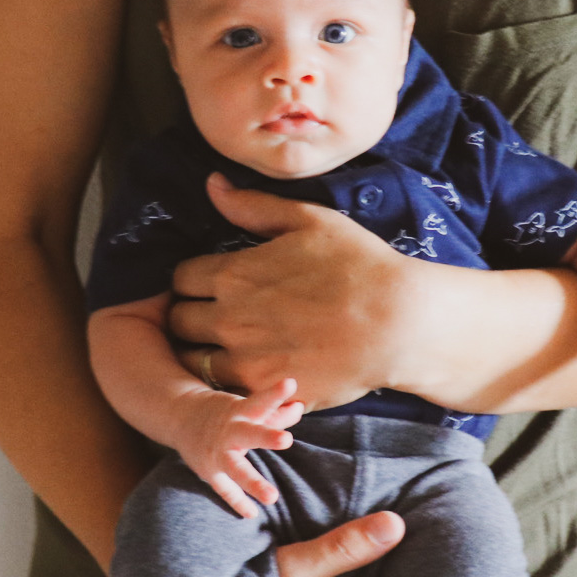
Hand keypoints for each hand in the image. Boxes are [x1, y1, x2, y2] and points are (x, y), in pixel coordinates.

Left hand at [169, 174, 418, 410]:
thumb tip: (212, 185)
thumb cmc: (360, 265)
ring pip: (192, 359)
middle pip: (178, 320)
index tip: (213, 284)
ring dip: (203, 351)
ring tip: (228, 346)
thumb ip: (253, 206)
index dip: (194, 280)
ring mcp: (244, 359)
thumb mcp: (309, 221)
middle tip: (216, 315)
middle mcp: (228, 317)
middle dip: (190, 314)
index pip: (180, 279)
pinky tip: (251, 369)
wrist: (399, 323)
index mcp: (233, 273)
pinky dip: (228, 380)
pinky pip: (222, 389)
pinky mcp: (263, 391)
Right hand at [175, 378, 303, 517]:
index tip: (290, 382)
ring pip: (236, 468)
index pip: (260, 401)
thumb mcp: (246, 407)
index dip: (274, 393)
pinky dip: (237, 502)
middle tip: (286, 439)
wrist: (181, 416)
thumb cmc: (224, 411)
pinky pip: (224, 489)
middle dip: (266, 436)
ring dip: (253, 482)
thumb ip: (274, 410)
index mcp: (240, 411)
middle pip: (249, 434)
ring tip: (272, 498)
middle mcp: (229, 431)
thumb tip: (300, 406)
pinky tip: (252, 514)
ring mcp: (217, 453)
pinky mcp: (209, 471)